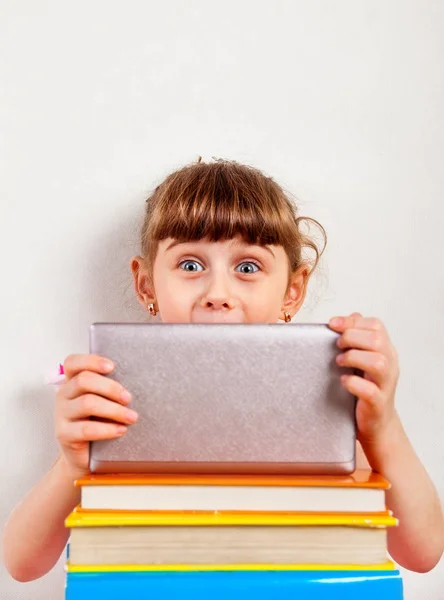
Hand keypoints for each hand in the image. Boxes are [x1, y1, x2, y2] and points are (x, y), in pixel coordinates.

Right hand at [54, 354, 137, 476]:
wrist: (86, 456)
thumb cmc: (98, 422)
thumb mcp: (103, 401)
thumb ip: (110, 389)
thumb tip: (138, 380)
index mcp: (71, 382)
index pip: (73, 363)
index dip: (91, 361)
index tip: (112, 367)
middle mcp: (63, 395)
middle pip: (84, 381)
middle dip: (111, 388)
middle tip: (129, 398)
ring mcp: (61, 414)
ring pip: (87, 403)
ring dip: (114, 410)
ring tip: (132, 417)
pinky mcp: (63, 434)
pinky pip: (86, 429)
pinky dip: (107, 429)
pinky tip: (121, 430)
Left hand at [328, 312, 399, 444]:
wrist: (376, 423)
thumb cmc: (366, 387)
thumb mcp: (363, 359)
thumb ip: (357, 338)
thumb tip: (345, 318)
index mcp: (386, 350)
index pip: (376, 326)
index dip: (352, 322)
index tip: (332, 324)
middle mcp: (390, 364)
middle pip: (377, 340)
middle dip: (351, 338)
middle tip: (337, 346)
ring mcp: (386, 384)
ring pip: (379, 363)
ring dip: (354, 358)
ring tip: (340, 362)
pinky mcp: (378, 403)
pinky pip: (370, 390)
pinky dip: (354, 383)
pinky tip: (344, 381)